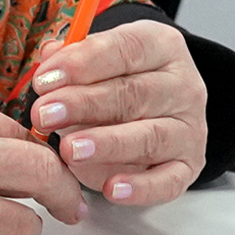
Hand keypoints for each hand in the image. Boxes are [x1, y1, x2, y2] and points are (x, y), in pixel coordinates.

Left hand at [28, 20, 207, 204]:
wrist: (159, 111)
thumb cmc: (120, 81)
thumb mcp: (98, 60)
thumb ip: (72, 59)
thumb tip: (49, 58)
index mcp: (162, 46)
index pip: (125, 49)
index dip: (82, 64)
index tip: (44, 80)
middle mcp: (183, 85)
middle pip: (134, 94)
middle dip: (84, 105)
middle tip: (44, 115)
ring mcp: (190, 127)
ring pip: (150, 136)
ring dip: (107, 144)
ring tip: (70, 150)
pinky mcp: (189, 165)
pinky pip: (169, 180)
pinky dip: (142, 188)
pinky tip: (112, 189)